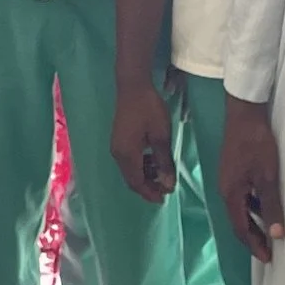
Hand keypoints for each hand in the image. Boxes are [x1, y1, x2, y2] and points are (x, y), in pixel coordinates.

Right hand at [111, 81, 174, 203]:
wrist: (133, 86)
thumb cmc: (149, 110)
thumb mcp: (161, 137)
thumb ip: (164, 162)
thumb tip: (168, 183)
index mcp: (127, 155)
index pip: (137, 183)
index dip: (150, 193)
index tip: (164, 198)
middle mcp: (118, 154)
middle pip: (131, 179)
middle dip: (147, 187)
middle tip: (165, 190)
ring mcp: (116, 146)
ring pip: (130, 170)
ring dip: (145, 176)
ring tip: (162, 175)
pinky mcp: (119, 140)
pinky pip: (129, 160)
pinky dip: (141, 165)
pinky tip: (153, 161)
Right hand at [218, 97, 284, 262]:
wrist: (243, 114)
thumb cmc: (256, 144)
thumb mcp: (268, 176)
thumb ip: (271, 205)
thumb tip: (275, 234)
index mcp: (230, 194)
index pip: (240, 228)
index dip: (254, 244)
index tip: (267, 258)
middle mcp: (225, 190)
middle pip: (237, 221)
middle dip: (252, 237)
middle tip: (267, 251)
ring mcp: (227, 180)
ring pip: (239, 209)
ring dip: (252, 223)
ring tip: (268, 233)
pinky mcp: (232, 171)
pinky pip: (241, 197)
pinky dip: (252, 208)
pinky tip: (263, 207)